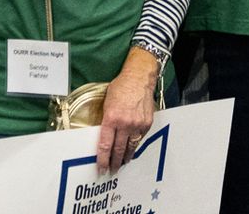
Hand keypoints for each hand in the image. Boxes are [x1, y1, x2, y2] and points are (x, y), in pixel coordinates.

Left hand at [96, 54, 159, 173]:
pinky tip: (131, 149)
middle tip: (112, 170)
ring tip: (122, 164)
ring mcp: (137, 124)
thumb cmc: (121, 87)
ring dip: (125, 157)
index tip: (101, 168)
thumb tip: (104, 135)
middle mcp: (125, 123)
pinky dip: (135, 145)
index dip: (103, 159)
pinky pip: (140, 139)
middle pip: (118, 149)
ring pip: (131, 147)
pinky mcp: (147, 123)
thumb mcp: (106, 103)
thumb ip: (106, 120)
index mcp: (111, 118)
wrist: (139, 78)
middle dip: (114, 162)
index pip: (105, 145)